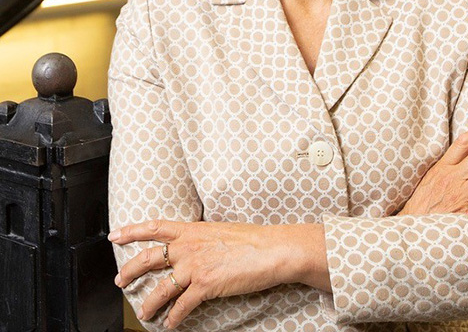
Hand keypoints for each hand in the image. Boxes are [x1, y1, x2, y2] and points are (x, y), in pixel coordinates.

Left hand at [110, 220, 328, 328]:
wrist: (271, 249)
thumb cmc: (252, 239)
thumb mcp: (220, 230)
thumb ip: (201, 238)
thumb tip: (192, 246)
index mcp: (192, 230)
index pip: (155, 227)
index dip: (132, 230)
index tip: (115, 234)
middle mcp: (188, 246)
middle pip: (148, 258)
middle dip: (129, 271)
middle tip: (119, 281)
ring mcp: (194, 266)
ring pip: (160, 289)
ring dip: (149, 303)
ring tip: (144, 312)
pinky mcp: (204, 286)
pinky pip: (181, 307)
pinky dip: (173, 318)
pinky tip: (171, 324)